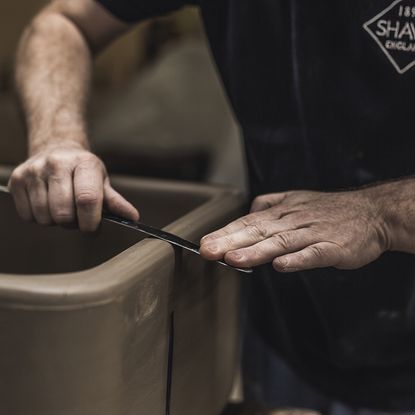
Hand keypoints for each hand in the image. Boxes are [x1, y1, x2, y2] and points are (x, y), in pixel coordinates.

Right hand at [8, 143, 138, 231]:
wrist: (56, 149)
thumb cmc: (83, 171)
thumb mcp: (102, 181)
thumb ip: (115, 202)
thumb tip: (133, 218)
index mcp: (84, 164)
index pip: (87, 200)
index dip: (91, 222)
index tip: (92, 229)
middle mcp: (57, 163)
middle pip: (64, 213)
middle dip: (73, 224)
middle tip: (77, 218)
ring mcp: (34, 170)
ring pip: (44, 217)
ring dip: (55, 221)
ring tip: (62, 209)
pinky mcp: (17, 179)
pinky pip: (27, 216)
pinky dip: (38, 218)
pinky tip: (46, 205)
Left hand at [200, 190, 389, 271]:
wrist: (371, 211)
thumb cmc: (329, 209)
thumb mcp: (296, 199)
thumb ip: (271, 204)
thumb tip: (249, 210)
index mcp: (282, 213)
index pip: (248, 222)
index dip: (225, 233)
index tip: (204, 244)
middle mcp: (292, 221)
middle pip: (258, 231)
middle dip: (230, 242)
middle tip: (207, 251)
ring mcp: (312, 234)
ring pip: (281, 242)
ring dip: (256, 251)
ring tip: (233, 259)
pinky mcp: (333, 247)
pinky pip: (313, 254)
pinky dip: (297, 259)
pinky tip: (280, 266)